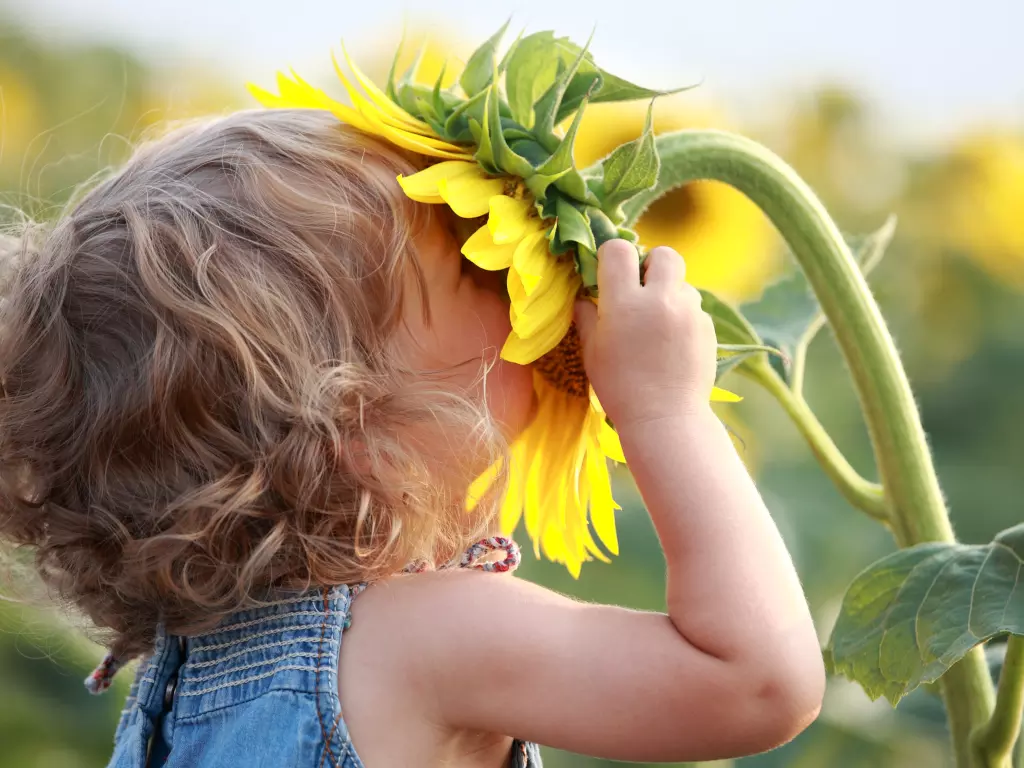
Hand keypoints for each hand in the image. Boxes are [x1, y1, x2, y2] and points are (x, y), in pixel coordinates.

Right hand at [574, 240, 716, 427]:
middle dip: (651, 265)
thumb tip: (583, 298)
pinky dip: (682, 318)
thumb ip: (587, 317)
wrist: (665, 418)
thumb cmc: (619, 387)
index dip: (612, 257)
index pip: (619, 250)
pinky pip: (694, 309)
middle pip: (664, 254)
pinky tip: (673, 345)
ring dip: (669, 294)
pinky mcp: (707, 327)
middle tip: (641, 290)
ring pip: (682, 283)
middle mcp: (660, 299)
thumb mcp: (592, 352)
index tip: (609, 273)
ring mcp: (688, 312)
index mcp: (624, 302)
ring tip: (658, 325)